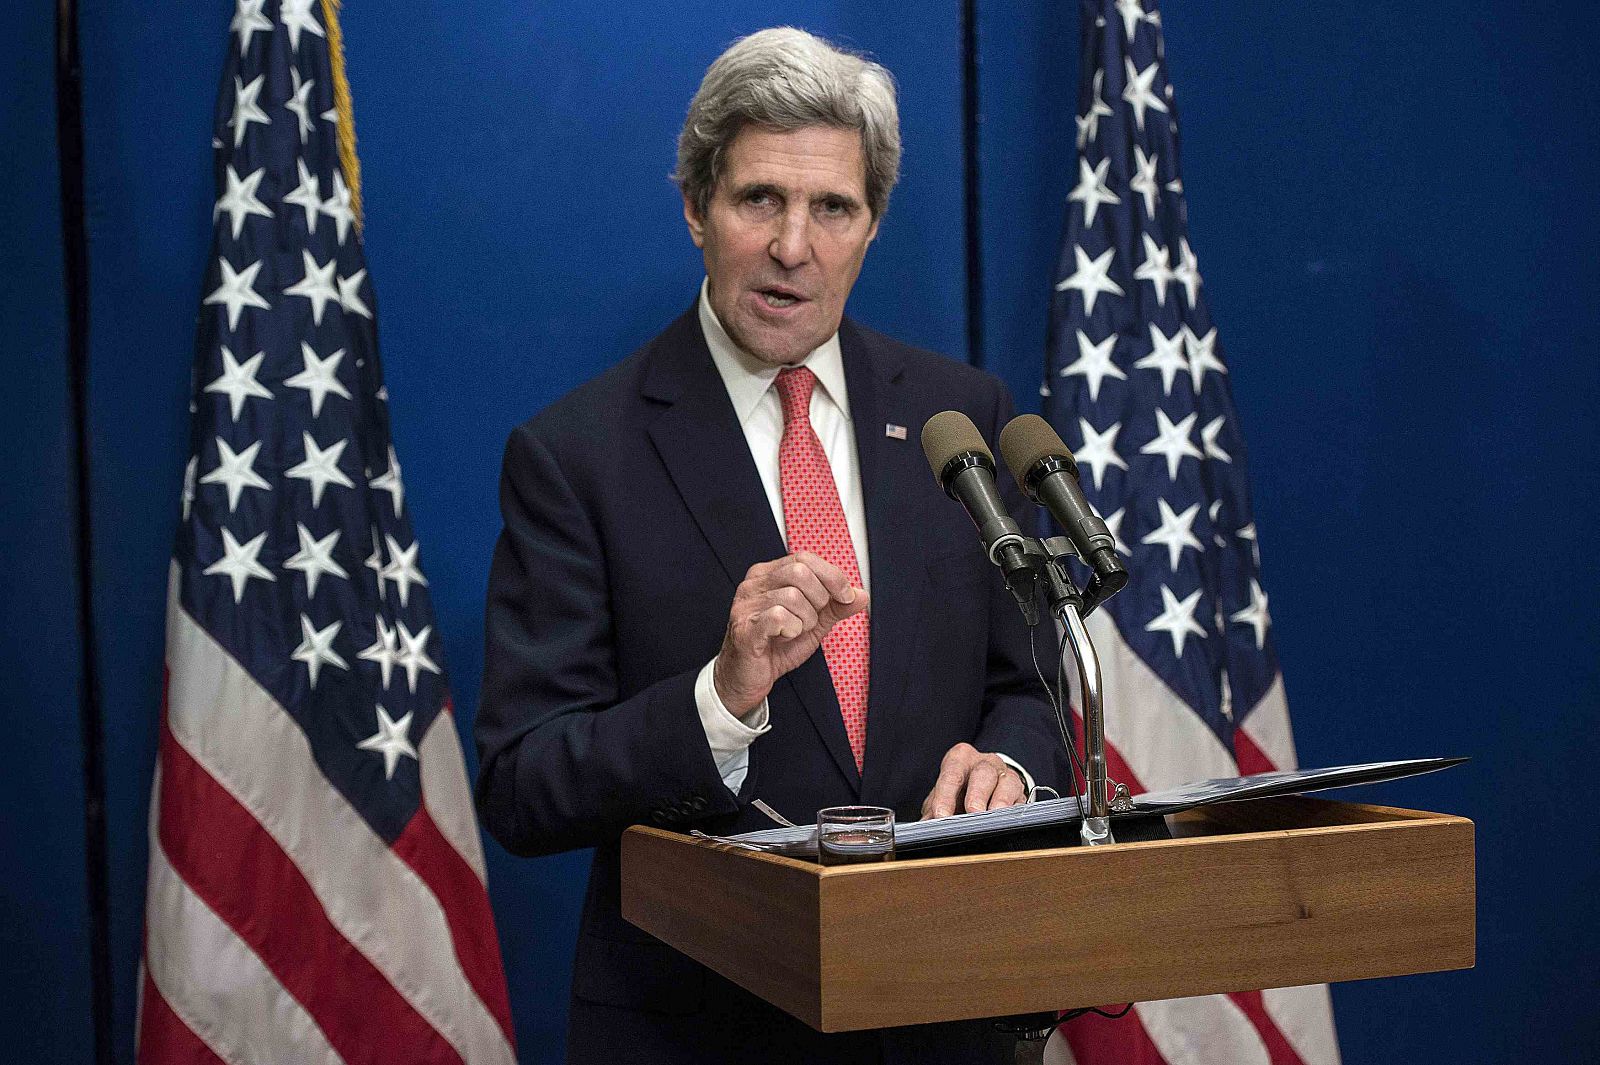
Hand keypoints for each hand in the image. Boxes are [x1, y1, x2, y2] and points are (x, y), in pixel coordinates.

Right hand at [713, 551, 868, 717]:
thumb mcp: (813, 623)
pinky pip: (778, 617)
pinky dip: (791, 631)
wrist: (748, 678)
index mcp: (769, 575)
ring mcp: (745, 605)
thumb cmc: (776, 647)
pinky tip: (783, 638)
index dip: (832, 576)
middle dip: (818, 599)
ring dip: (805, 621)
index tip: (846, 596)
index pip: (805, 558)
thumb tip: (861, 594)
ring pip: (791, 597)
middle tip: (812, 620)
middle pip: (799, 572)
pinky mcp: (743, 627)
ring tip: (794, 633)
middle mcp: (754, 584)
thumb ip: (835, 607)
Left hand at [919, 743, 1026, 819]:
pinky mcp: (1020, 792)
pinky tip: (1007, 821)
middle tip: (972, 812)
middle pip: (983, 773)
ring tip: (994, 817)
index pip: (952, 774)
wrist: (986, 784)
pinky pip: (1021, 799)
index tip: (940, 815)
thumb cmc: (960, 790)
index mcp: (960, 759)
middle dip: (977, 794)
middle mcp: (985, 763)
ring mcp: (1006, 775)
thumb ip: (933, 809)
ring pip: (1007, 782)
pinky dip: (1014, 811)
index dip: (945, 795)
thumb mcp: (943, 795)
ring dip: (1000, 801)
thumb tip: (925, 827)